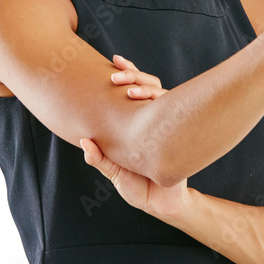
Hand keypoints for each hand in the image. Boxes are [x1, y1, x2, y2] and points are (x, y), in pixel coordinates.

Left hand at [78, 55, 189, 219]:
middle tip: (116, 77)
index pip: (132, 90)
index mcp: (136, 122)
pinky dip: (166, 104)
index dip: (127, 73)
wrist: (162, 203)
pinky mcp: (180, 133)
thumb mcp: (114, 172)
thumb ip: (99, 159)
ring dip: (146, 89)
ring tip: (131, 93)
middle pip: (148, 85)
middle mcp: (153, 118)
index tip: (114, 61)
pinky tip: (154, 105)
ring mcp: (168, 123)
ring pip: (161, 94)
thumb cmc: (137, 186)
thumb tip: (84, 141)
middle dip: (133, 76)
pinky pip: (176, 112)